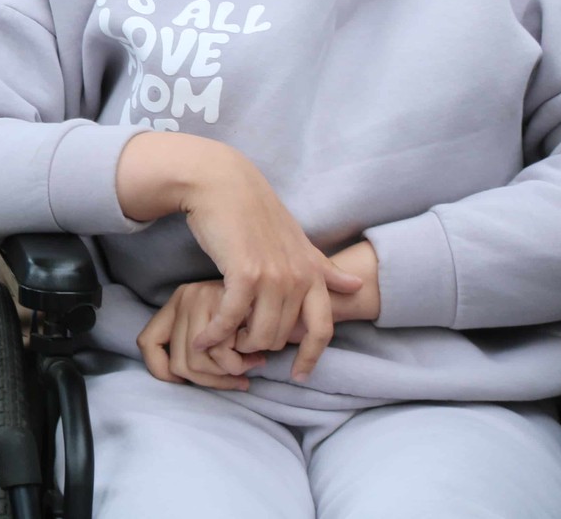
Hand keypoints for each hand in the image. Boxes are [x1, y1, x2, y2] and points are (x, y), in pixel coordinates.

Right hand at [116, 133, 360, 382]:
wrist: (222, 184)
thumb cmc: (256, 212)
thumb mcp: (296, 241)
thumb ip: (324, 267)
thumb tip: (357, 285)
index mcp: (313, 272)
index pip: (323, 328)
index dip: (312, 357)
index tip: (299, 376)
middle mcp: (298, 278)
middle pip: (282, 336)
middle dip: (259, 346)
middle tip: (238, 343)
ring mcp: (273, 277)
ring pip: (259, 333)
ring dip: (237, 342)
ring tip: (221, 338)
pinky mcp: (243, 275)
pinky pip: (231, 319)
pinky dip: (215, 333)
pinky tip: (202, 339)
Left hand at [139, 281, 265, 390]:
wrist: (288, 294)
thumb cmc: (255, 318)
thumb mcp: (219, 330)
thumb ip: (200, 348)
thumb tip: (178, 378)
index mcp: (178, 302)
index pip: (147, 343)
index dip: (160, 370)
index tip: (184, 382)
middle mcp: (185, 298)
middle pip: (178, 365)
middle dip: (210, 382)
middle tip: (237, 380)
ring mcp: (201, 299)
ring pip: (197, 363)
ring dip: (227, 374)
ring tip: (249, 364)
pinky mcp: (222, 305)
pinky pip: (221, 355)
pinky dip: (240, 365)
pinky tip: (256, 358)